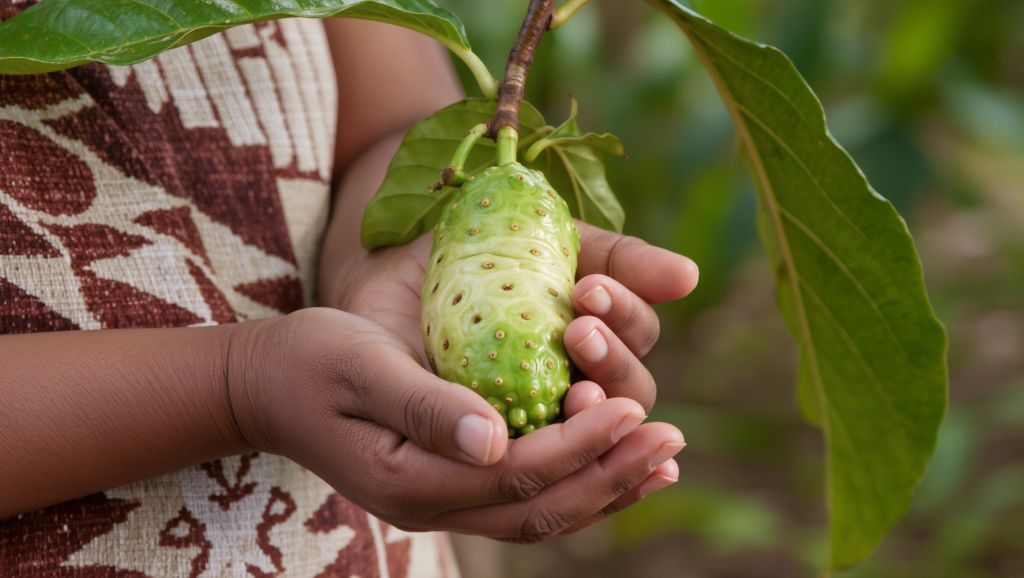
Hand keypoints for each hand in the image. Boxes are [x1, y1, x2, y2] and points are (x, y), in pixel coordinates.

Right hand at [228, 308, 684, 541]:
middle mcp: (435, 503)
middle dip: (610, 474)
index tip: (629, 407)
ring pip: (541, 514)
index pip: (516, 476)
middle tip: (671, 441)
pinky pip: (526, 499)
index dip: (578, 446)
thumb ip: (424, 404)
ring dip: (605, 486)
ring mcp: (444, 499)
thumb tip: (495, 439)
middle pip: (541, 509)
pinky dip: (577, 482)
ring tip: (662, 458)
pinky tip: (613, 458)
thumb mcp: (360, 367)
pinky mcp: (451, 482)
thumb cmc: (311, 361)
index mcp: (414, 478)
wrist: (269, 385)